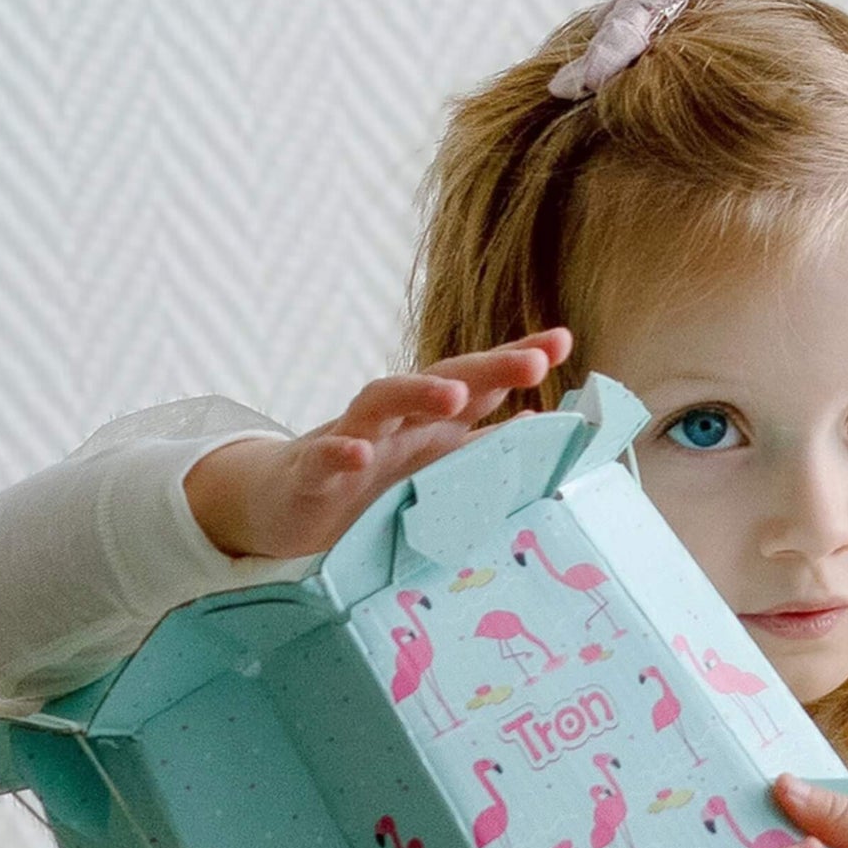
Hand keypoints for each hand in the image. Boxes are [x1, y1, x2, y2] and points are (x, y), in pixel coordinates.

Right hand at [184, 328, 573, 558]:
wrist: (284, 504)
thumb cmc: (368, 482)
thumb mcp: (430, 467)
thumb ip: (480, 446)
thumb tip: (538, 424)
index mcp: (430, 423)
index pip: (480, 384)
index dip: (517, 362)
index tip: (563, 342)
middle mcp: (395, 421)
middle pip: (442, 381)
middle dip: (488, 368)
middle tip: (534, 362)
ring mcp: (352, 441)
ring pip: (382, 404)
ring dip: (418, 394)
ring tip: (455, 396)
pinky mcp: (311, 473)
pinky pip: (325, 458)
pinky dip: (340, 452)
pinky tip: (358, 453)